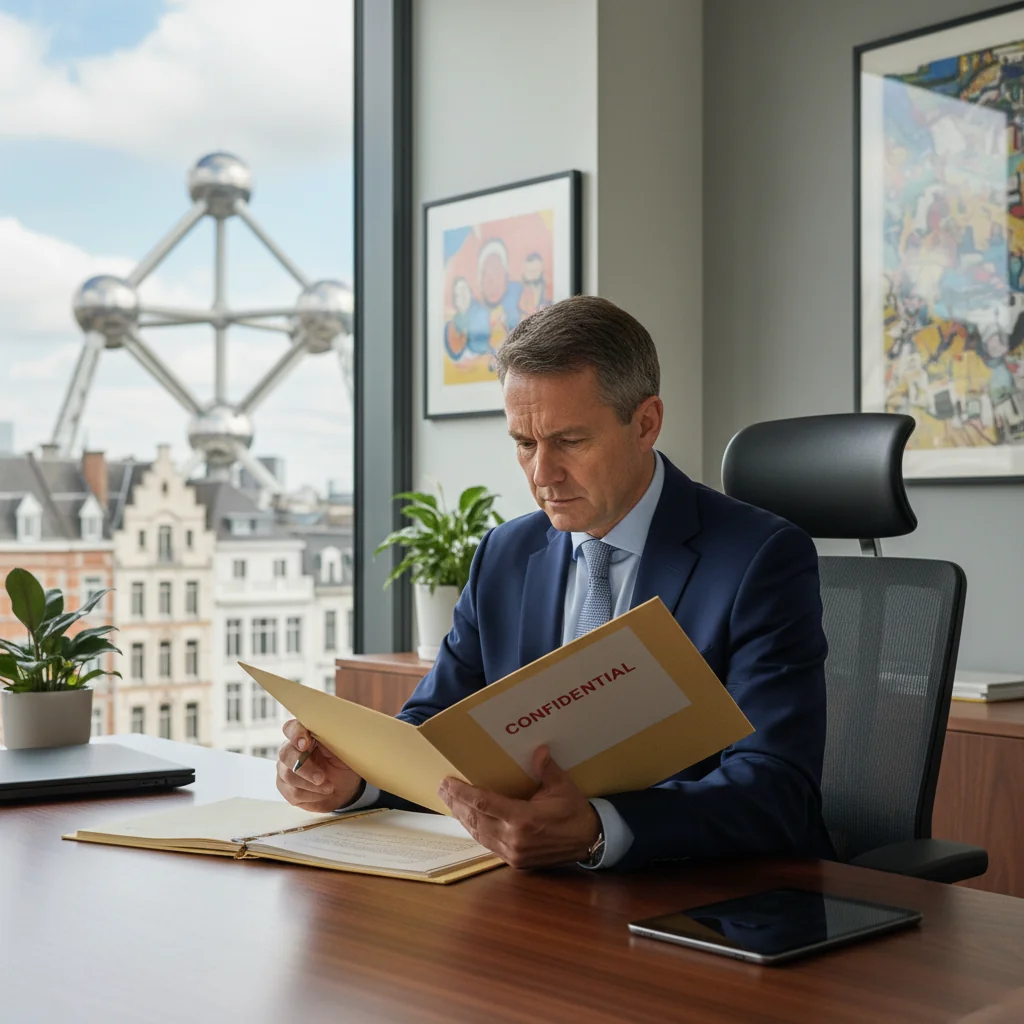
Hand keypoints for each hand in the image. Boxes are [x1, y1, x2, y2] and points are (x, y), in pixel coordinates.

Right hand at [276, 719, 363, 811]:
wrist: (345, 787)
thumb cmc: (344, 763)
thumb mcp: (344, 749)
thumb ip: (332, 739)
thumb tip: (331, 729)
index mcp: (305, 734)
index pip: (291, 728)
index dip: (296, 734)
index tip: (305, 744)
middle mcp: (290, 749)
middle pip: (286, 754)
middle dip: (305, 768)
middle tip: (321, 777)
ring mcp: (285, 769)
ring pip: (288, 776)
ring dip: (312, 785)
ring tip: (329, 787)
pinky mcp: (285, 787)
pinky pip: (292, 793)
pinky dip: (312, 795)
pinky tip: (322, 793)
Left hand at [437, 745, 599, 868]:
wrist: (590, 842)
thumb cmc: (575, 811)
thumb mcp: (563, 787)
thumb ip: (547, 769)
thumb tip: (539, 750)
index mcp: (523, 819)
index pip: (483, 803)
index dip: (462, 793)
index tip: (447, 782)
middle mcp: (513, 838)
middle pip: (475, 819)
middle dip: (456, 803)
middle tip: (442, 788)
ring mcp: (513, 853)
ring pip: (478, 834)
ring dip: (462, 817)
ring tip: (450, 802)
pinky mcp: (515, 862)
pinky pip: (488, 844)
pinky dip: (475, 830)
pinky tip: (469, 819)